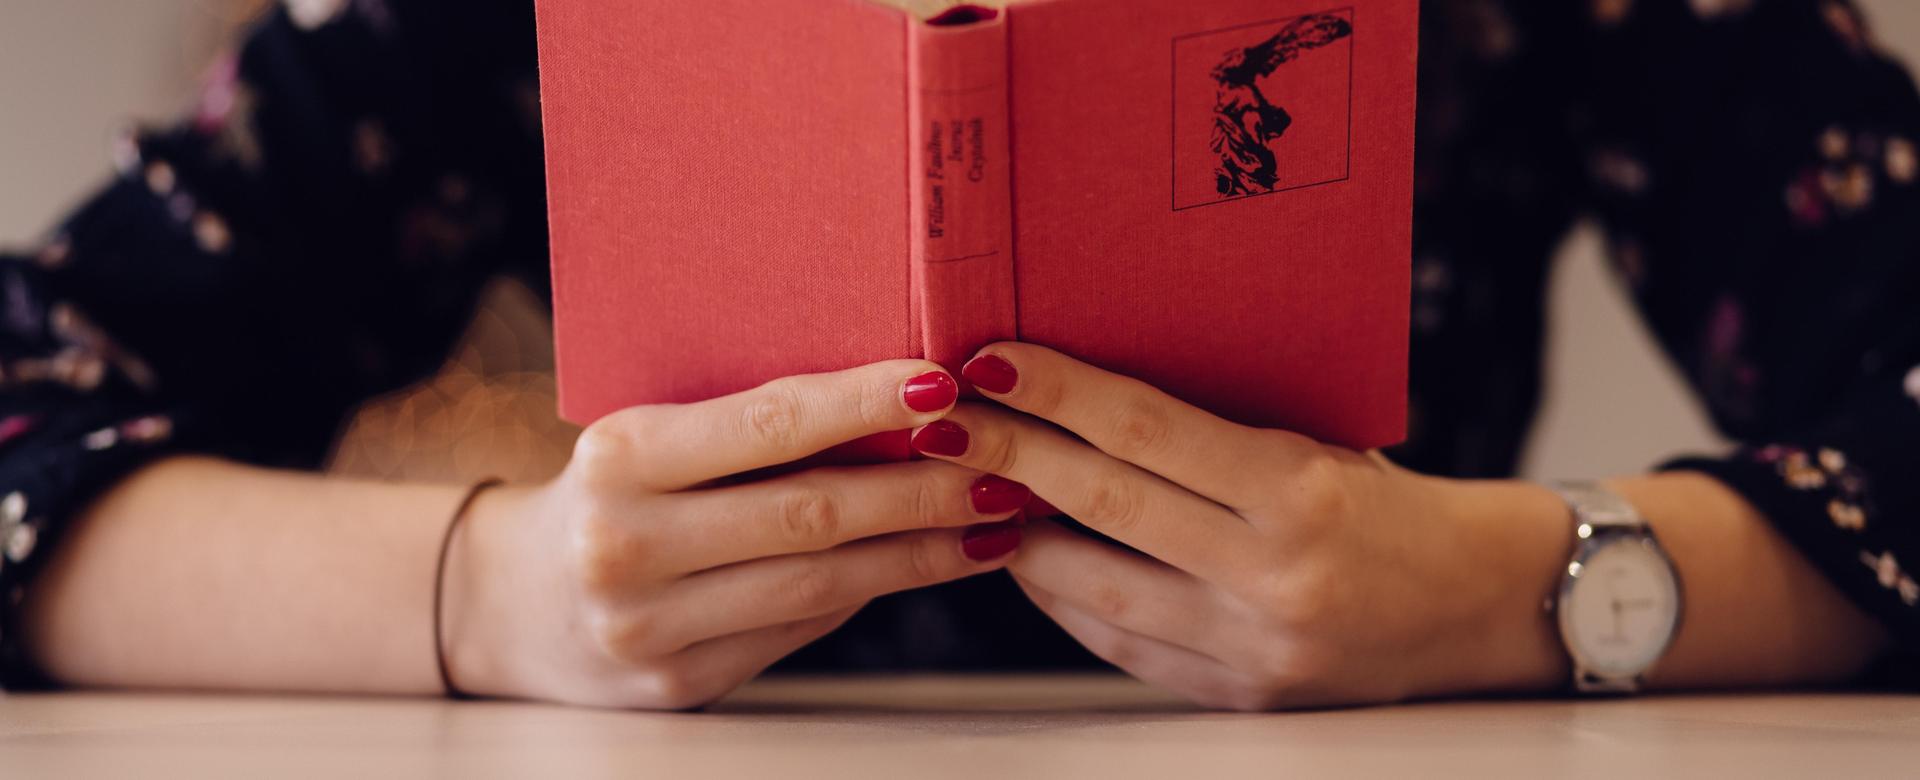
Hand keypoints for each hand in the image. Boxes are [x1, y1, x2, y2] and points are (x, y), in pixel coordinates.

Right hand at [442, 360, 1028, 708]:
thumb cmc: (611, 493)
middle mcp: (626, 545)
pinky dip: (872, 591)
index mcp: (620, 458)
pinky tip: (929, 563)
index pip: (767, 422)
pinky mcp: (679, 685)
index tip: (944, 381)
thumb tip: (903, 404)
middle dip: (922, 489)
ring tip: (993, 520)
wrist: (510, 602)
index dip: (863, 402)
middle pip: (810, 513)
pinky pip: (799, 630)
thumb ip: (749, 429)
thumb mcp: (649, 440)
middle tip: (1005, 465)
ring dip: (921, 551)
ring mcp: (649, 627)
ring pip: (820, 584)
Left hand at [911, 343, 1572, 709]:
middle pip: (1104, 505)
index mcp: (1300, 492)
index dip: (1058, 392)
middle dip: (1009, 454)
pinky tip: (1029, 557)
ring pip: (1095, 588)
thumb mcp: (1322, 442)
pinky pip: (1122, 644)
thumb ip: (1217, 429)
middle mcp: (1272, 575)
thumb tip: (1091, 388)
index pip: (1147, 431)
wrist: (1478, 604)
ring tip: (966, 486)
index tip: (991, 360)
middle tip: (944, 417)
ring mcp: (1252, 647)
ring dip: (1017, 534)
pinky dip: (1066, 599)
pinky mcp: (1239, 694)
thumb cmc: (1390, 503)